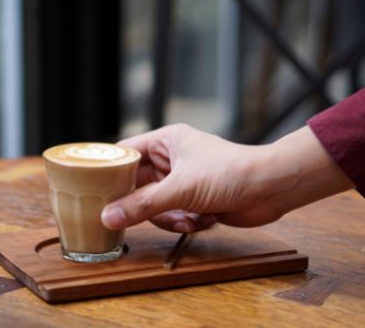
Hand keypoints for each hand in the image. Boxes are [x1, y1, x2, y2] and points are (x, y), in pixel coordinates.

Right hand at [101, 124, 352, 232]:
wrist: (271, 189)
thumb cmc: (230, 173)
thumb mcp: (181, 189)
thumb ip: (142, 204)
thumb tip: (108, 217)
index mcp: (165, 141)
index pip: (125, 153)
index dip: (108, 171)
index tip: (92, 190)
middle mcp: (171, 158)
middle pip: (137, 184)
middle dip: (142, 204)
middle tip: (130, 219)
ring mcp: (182, 180)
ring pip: (154, 205)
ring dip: (169, 217)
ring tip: (187, 218)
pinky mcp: (194, 199)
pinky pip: (172, 215)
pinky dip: (184, 222)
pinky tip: (203, 220)